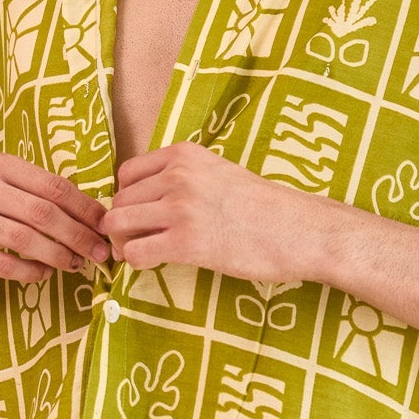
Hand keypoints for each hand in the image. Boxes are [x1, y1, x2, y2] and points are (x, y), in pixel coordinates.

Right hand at [0, 151, 111, 285]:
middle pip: (41, 212)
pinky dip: (30, 272)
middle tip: (99, 253)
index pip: (52, 186)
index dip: (84, 208)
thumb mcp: (15, 194)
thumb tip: (101, 219)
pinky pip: (3, 264)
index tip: (105, 227)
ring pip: (23, 239)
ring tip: (75, 265)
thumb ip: (49, 198)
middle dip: (76, 235)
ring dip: (57, 255)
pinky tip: (45, 274)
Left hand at [101, 142, 321, 286]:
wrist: (299, 230)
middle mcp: (178, 176)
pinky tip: (155, 264)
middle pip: (119, 201)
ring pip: (118, 224)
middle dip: (123, 225)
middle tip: (140, 241)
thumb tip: (149, 198)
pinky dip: (137, 263)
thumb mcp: (219, 172)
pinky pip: (136, 253)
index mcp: (185, 155)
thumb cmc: (264, 207)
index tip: (141, 216)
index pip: (126, 174)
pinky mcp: (186, 243)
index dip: (128, 199)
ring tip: (144, 252)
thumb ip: (184, 176)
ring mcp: (181, 208)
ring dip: (124, 244)